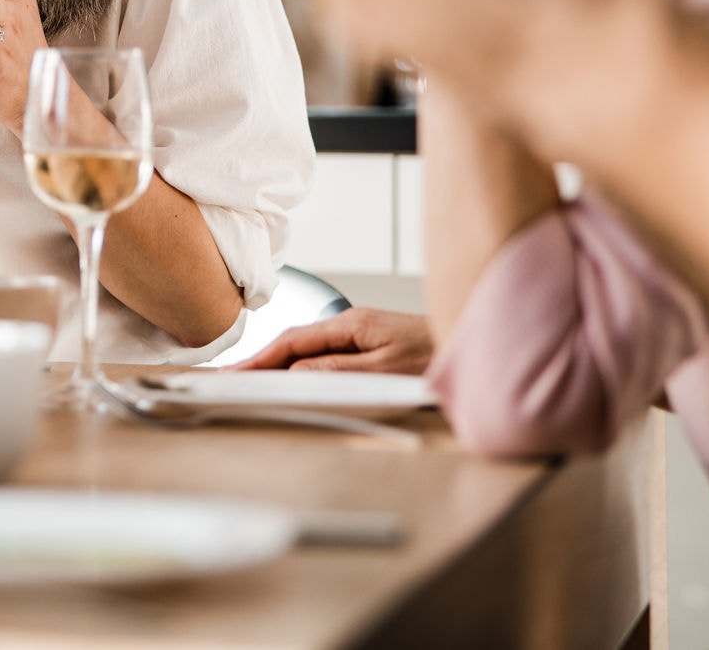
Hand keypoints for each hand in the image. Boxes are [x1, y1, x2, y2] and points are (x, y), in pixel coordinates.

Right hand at [237, 307, 433, 373]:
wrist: (478, 344)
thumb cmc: (440, 358)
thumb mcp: (384, 371)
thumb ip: (337, 369)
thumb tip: (295, 370)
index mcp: (351, 325)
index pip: (292, 342)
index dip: (259, 359)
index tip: (233, 374)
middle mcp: (353, 325)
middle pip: (296, 344)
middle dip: (262, 361)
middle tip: (231, 380)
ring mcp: (363, 335)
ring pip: (311, 350)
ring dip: (282, 366)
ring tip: (253, 383)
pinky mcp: (373, 347)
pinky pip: (328, 356)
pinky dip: (305, 368)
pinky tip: (296, 380)